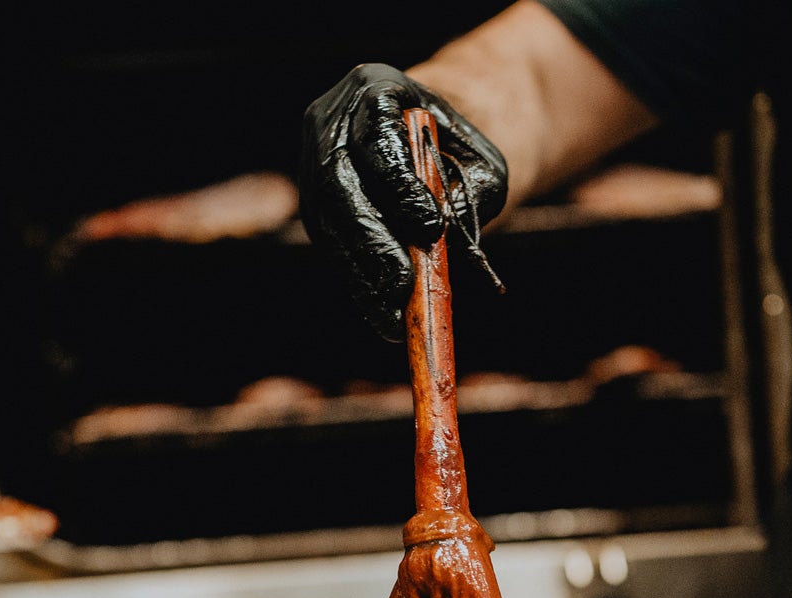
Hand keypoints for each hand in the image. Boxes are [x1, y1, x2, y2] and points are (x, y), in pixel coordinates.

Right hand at [300, 63, 508, 340]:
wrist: (422, 138)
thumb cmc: (456, 150)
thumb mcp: (480, 158)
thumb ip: (474, 187)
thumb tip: (445, 236)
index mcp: (373, 87)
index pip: (377, 137)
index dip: (400, 186)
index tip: (431, 228)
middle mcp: (330, 122)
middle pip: (338, 184)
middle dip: (373, 240)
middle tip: (404, 285)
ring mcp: (312, 163)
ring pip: (327, 223)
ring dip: (362, 273)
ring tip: (393, 316)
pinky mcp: (313, 203)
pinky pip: (330, 247)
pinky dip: (358, 282)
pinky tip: (382, 312)